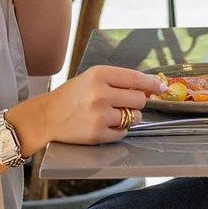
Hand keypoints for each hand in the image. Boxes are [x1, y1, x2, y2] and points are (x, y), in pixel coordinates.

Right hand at [10, 65, 164, 149]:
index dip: (152, 84)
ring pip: (134, 117)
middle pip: (139, 99)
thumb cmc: (73, 96)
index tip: (161, 87)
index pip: (135, 78)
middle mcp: (100, 94)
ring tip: (112, 114)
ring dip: (130, 117)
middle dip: (137, 102)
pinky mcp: (98, 133)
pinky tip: (105, 124)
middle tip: (125, 103)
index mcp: (99, 75)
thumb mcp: (92, 78)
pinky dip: (119, 129)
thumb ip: (119, 80)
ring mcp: (99, 115)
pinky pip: (124, 132)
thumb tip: (150, 85)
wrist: (47, 116)